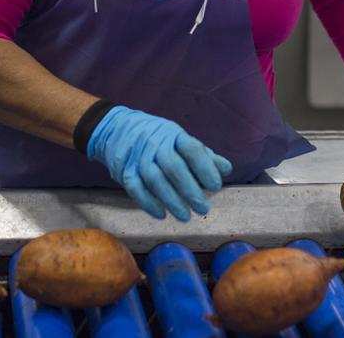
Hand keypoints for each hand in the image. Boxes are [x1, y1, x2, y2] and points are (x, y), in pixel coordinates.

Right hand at [87, 106, 232, 220]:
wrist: (116, 128)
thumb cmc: (158, 138)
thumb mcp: (181, 139)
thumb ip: (204, 155)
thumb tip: (226, 169)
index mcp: (174, 134)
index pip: (192, 148)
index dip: (205, 167)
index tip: (216, 186)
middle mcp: (155, 144)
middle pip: (173, 167)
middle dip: (189, 190)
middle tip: (203, 208)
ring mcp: (138, 156)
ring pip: (154, 179)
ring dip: (171, 200)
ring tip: (185, 216)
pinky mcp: (123, 170)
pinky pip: (135, 188)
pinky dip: (148, 203)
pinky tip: (161, 214)